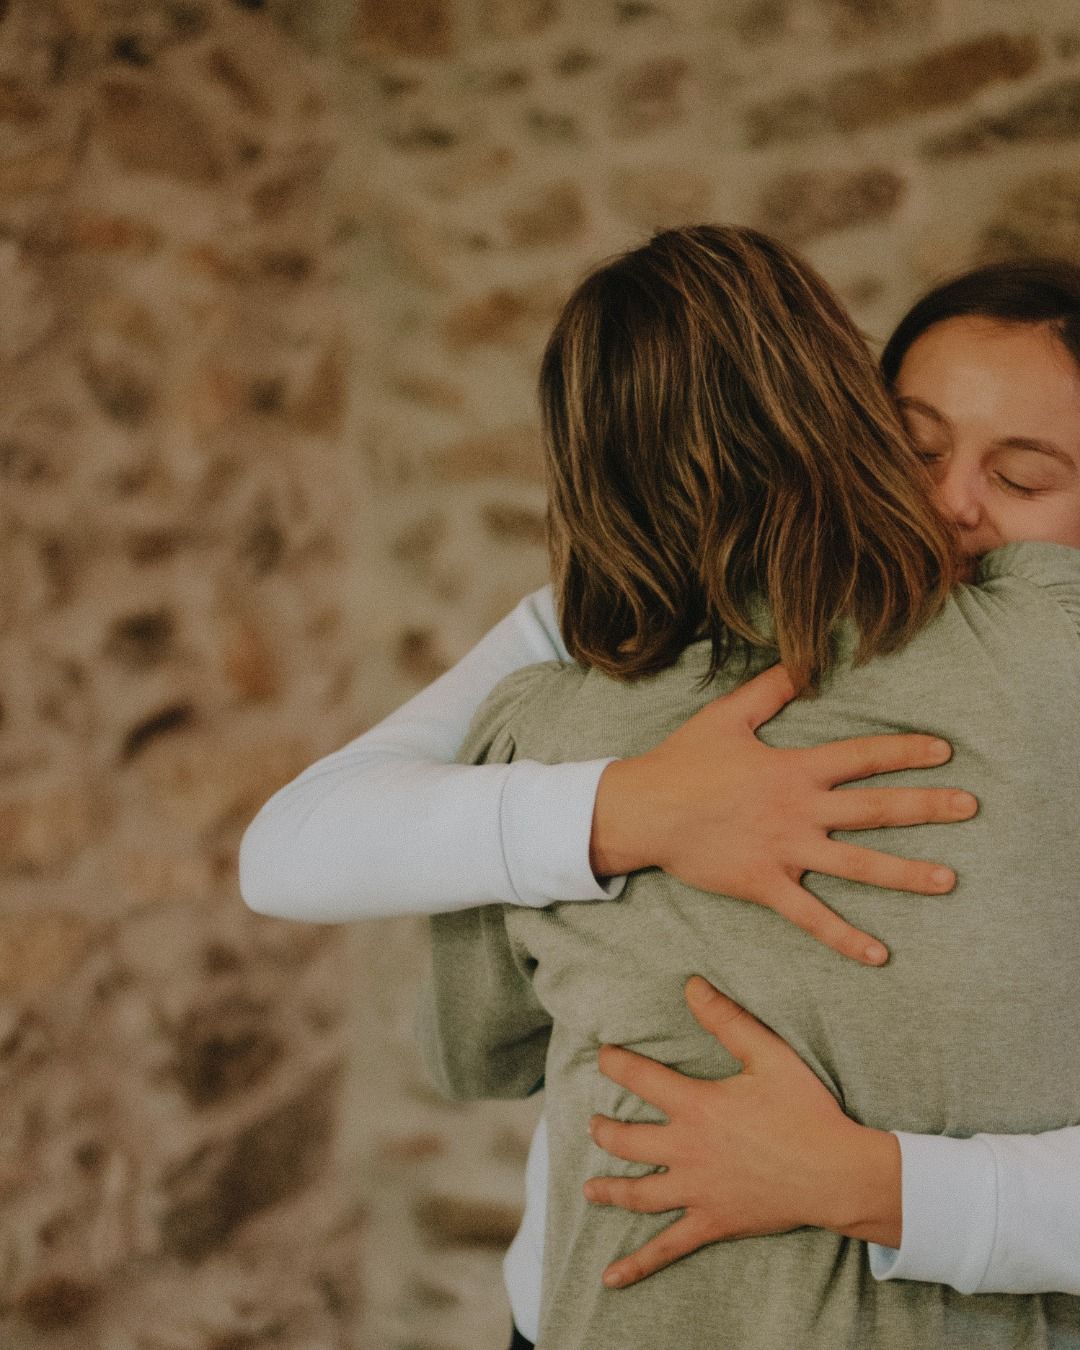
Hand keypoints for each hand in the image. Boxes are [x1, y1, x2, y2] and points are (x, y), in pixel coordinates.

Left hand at [584, 977, 901, 1288]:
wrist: (836, 1172)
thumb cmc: (805, 1110)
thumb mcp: (769, 1055)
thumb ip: (727, 1019)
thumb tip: (692, 984)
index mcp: (697, 1107)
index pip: (641, 1080)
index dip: (616, 1064)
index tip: (603, 1056)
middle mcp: (687, 1150)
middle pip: (627, 1141)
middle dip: (605, 1132)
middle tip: (596, 1125)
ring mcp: (697, 1191)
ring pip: (638, 1194)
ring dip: (610, 1190)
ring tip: (592, 1189)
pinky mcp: (712, 1222)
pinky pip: (667, 1248)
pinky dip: (637, 1265)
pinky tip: (610, 1279)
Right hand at [590, 664, 976, 964]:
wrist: (643, 809)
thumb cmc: (683, 762)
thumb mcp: (726, 716)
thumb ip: (769, 690)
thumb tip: (802, 661)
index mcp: (793, 769)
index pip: (861, 756)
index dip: (904, 751)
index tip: (944, 752)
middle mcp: (799, 810)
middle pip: (875, 809)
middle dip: (926, 807)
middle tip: (970, 808)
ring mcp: (785, 851)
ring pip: (857, 865)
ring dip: (906, 873)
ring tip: (948, 880)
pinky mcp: (766, 885)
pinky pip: (812, 917)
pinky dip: (845, 937)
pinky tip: (879, 954)